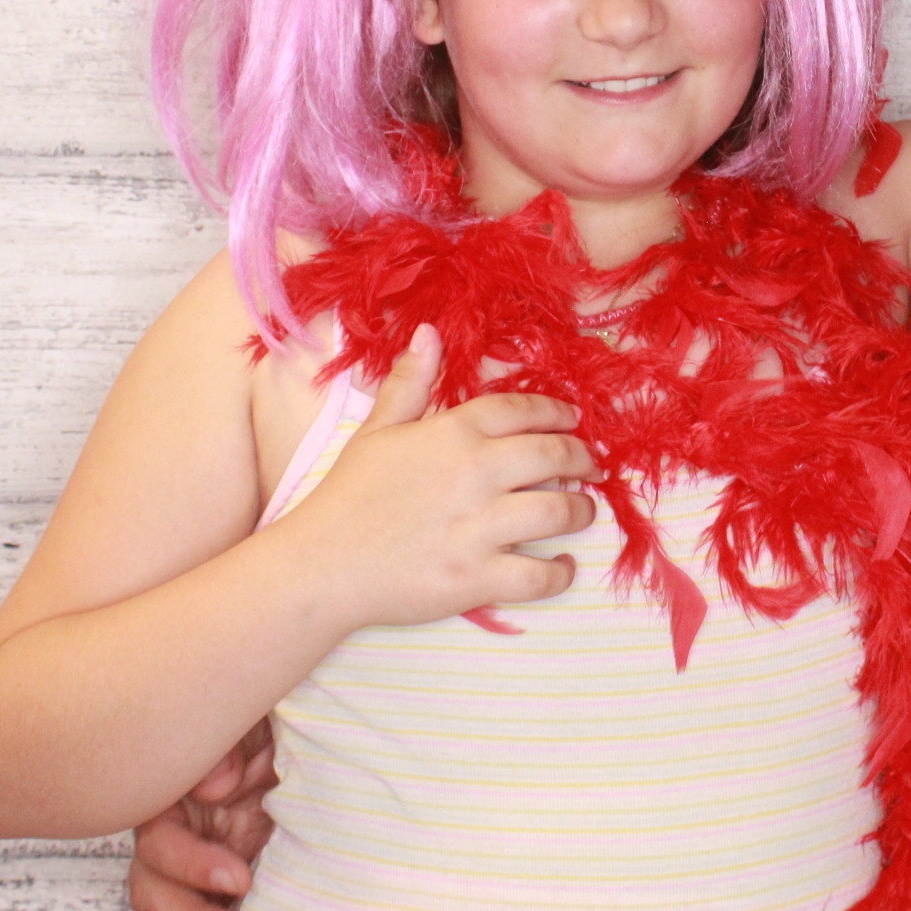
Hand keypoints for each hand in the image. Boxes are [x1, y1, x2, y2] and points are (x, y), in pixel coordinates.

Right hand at [130, 720, 275, 910]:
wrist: (312, 757)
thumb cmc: (275, 737)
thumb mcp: (259, 725)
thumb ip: (232, 747)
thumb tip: (212, 786)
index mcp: (177, 799)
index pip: (158, 841)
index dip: (189, 865)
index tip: (239, 879)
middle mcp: (174, 843)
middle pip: (149, 895)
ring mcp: (188, 879)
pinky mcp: (211, 904)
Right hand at [289, 324, 601, 627]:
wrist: (319, 566)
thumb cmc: (347, 497)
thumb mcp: (376, 431)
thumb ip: (409, 382)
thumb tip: (429, 331)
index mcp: (452, 434)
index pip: (523, 410)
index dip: (557, 413)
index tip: (574, 420)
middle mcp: (474, 474)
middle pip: (554, 455)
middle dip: (583, 458)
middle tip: (591, 466)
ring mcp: (479, 528)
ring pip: (558, 512)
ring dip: (581, 511)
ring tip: (582, 511)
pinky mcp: (477, 579)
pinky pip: (540, 576)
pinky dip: (560, 573)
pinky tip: (562, 566)